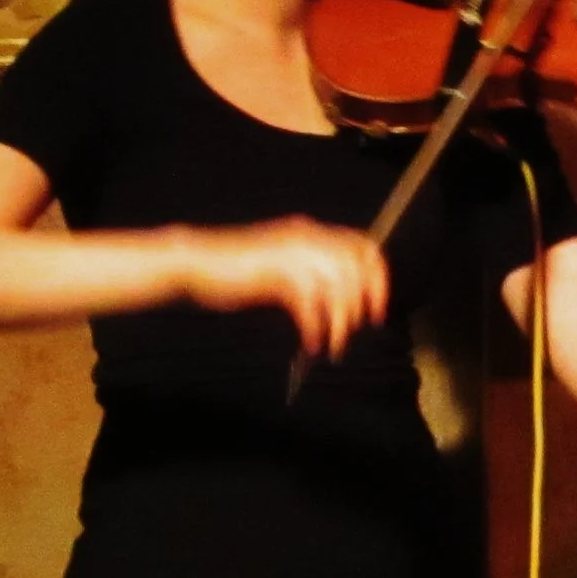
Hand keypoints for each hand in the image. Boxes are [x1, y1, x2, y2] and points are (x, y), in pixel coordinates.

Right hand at [182, 216, 388, 360]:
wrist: (198, 262)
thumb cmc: (238, 269)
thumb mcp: (282, 263)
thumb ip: (310, 271)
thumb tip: (343, 298)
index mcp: (310, 232)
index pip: (363, 245)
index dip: (378, 276)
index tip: (376, 307)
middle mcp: (306, 238)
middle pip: (357, 266)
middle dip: (364, 301)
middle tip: (355, 329)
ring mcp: (291, 254)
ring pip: (337, 287)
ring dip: (340, 322)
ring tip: (332, 345)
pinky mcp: (275, 275)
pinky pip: (310, 306)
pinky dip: (315, 329)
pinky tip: (310, 343)